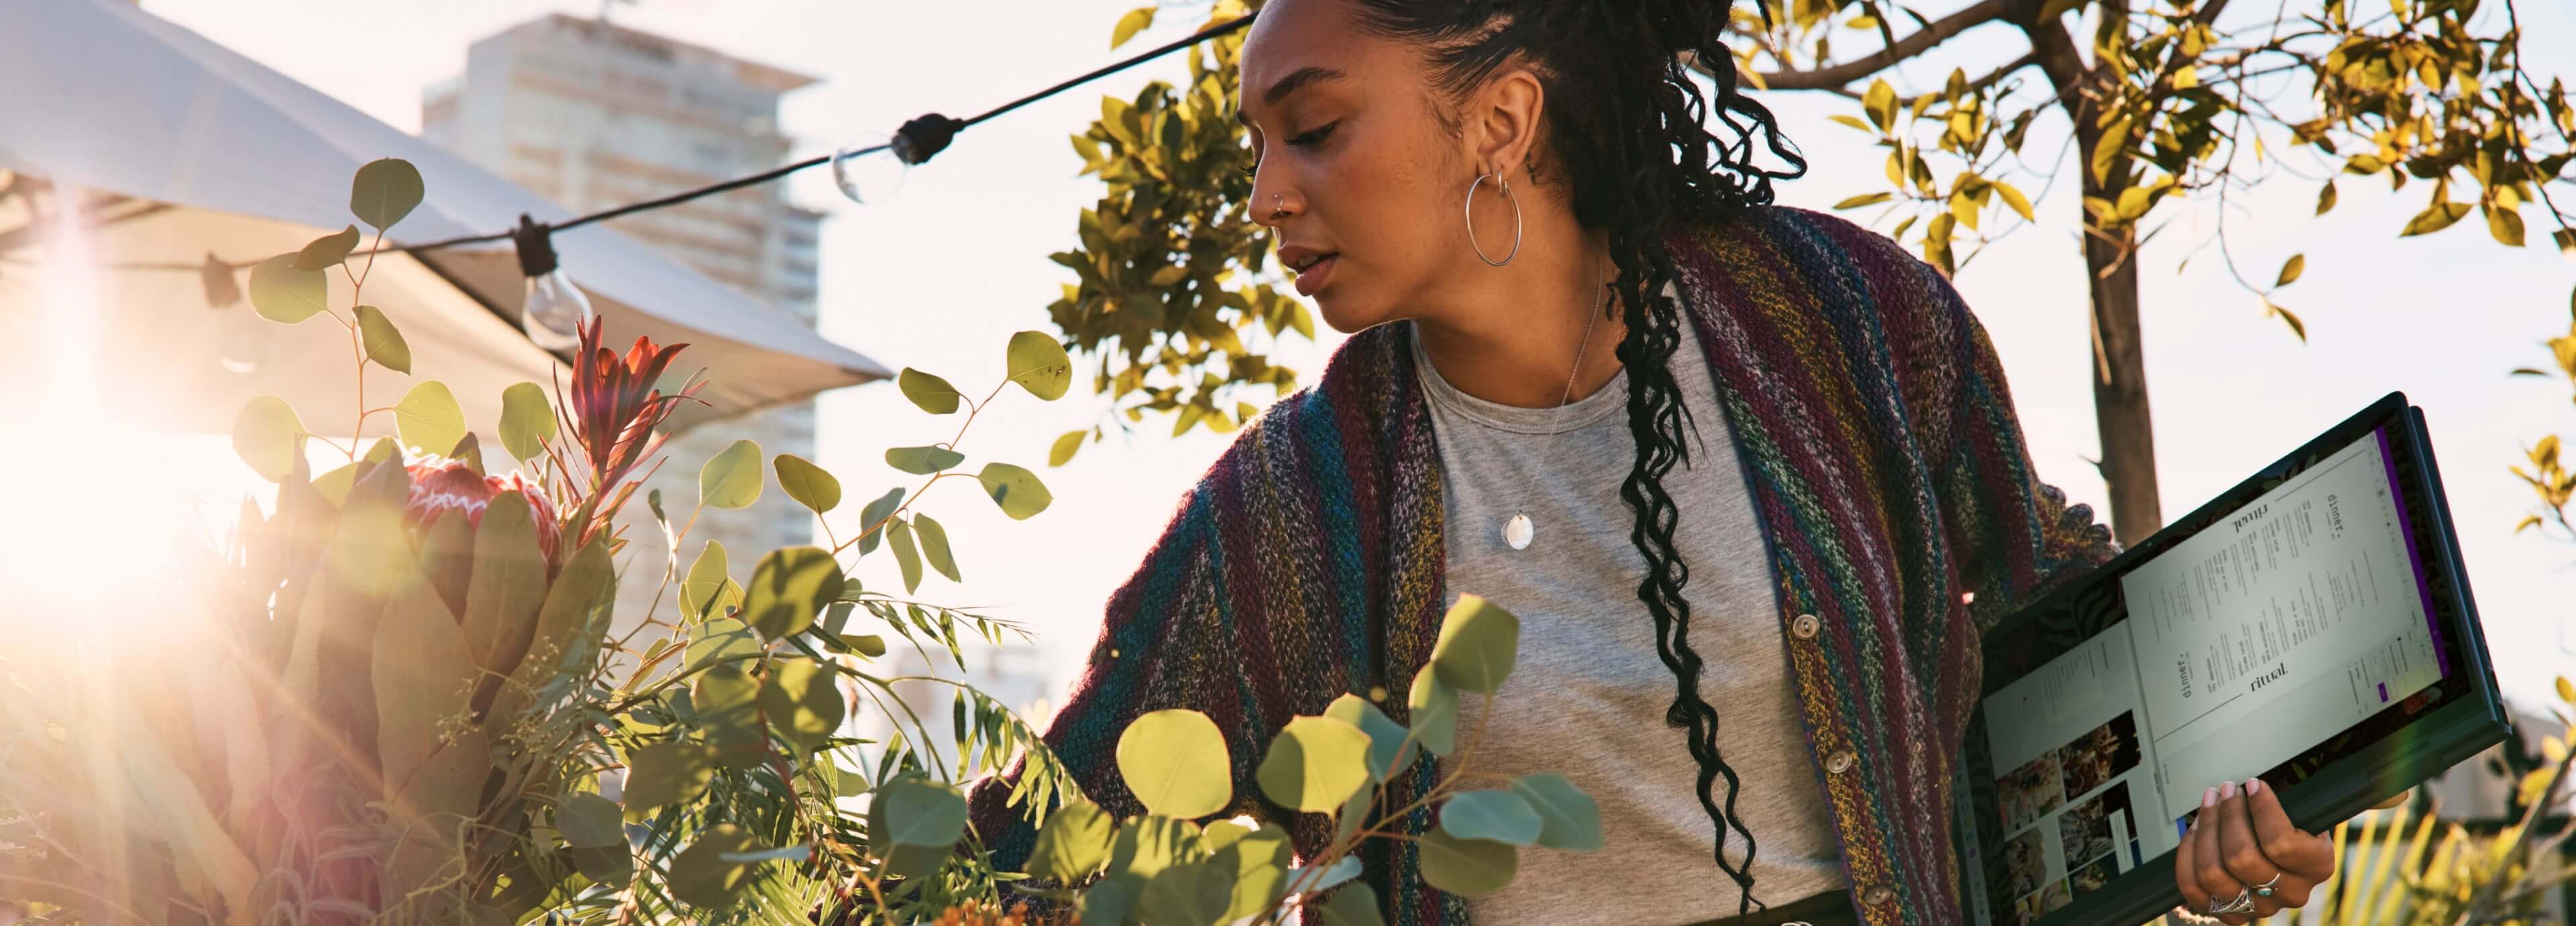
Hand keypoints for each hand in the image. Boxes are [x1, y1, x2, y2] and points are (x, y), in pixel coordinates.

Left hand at [2172, 778, 2336, 923]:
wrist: (2283, 855)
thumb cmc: (2290, 825)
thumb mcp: (2303, 810)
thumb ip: (2289, 801)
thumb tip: (2253, 784)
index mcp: (2317, 865)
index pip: (2281, 843)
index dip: (2261, 810)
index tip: (2252, 785)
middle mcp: (2291, 892)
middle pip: (2242, 858)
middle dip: (2228, 815)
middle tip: (2226, 790)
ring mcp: (2259, 906)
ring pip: (2214, 873)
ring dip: (2205, 831)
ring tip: (2208, 804)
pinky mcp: (2230, 913)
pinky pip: (2193, 887)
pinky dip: (2188, 855)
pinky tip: (2195, 832)